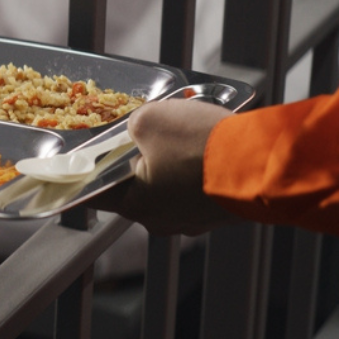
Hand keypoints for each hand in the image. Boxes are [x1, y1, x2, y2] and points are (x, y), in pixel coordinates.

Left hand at [87, 98, 242, 235]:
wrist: (264, 163)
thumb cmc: (202, 145)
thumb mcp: (149, 119)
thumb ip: (133, 125)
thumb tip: (140, 130)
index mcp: (134, 203)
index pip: (92, 191)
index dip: (83, 171)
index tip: (74, 163)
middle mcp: (160, 220)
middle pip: (134, 184)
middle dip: (138, 156)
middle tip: (145, 133)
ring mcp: (192, 219)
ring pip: (168, 184)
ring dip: (172, 160)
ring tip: (185, 134)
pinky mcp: (218, 211)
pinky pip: (196, 186)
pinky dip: (198, 167)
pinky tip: (207, 146)